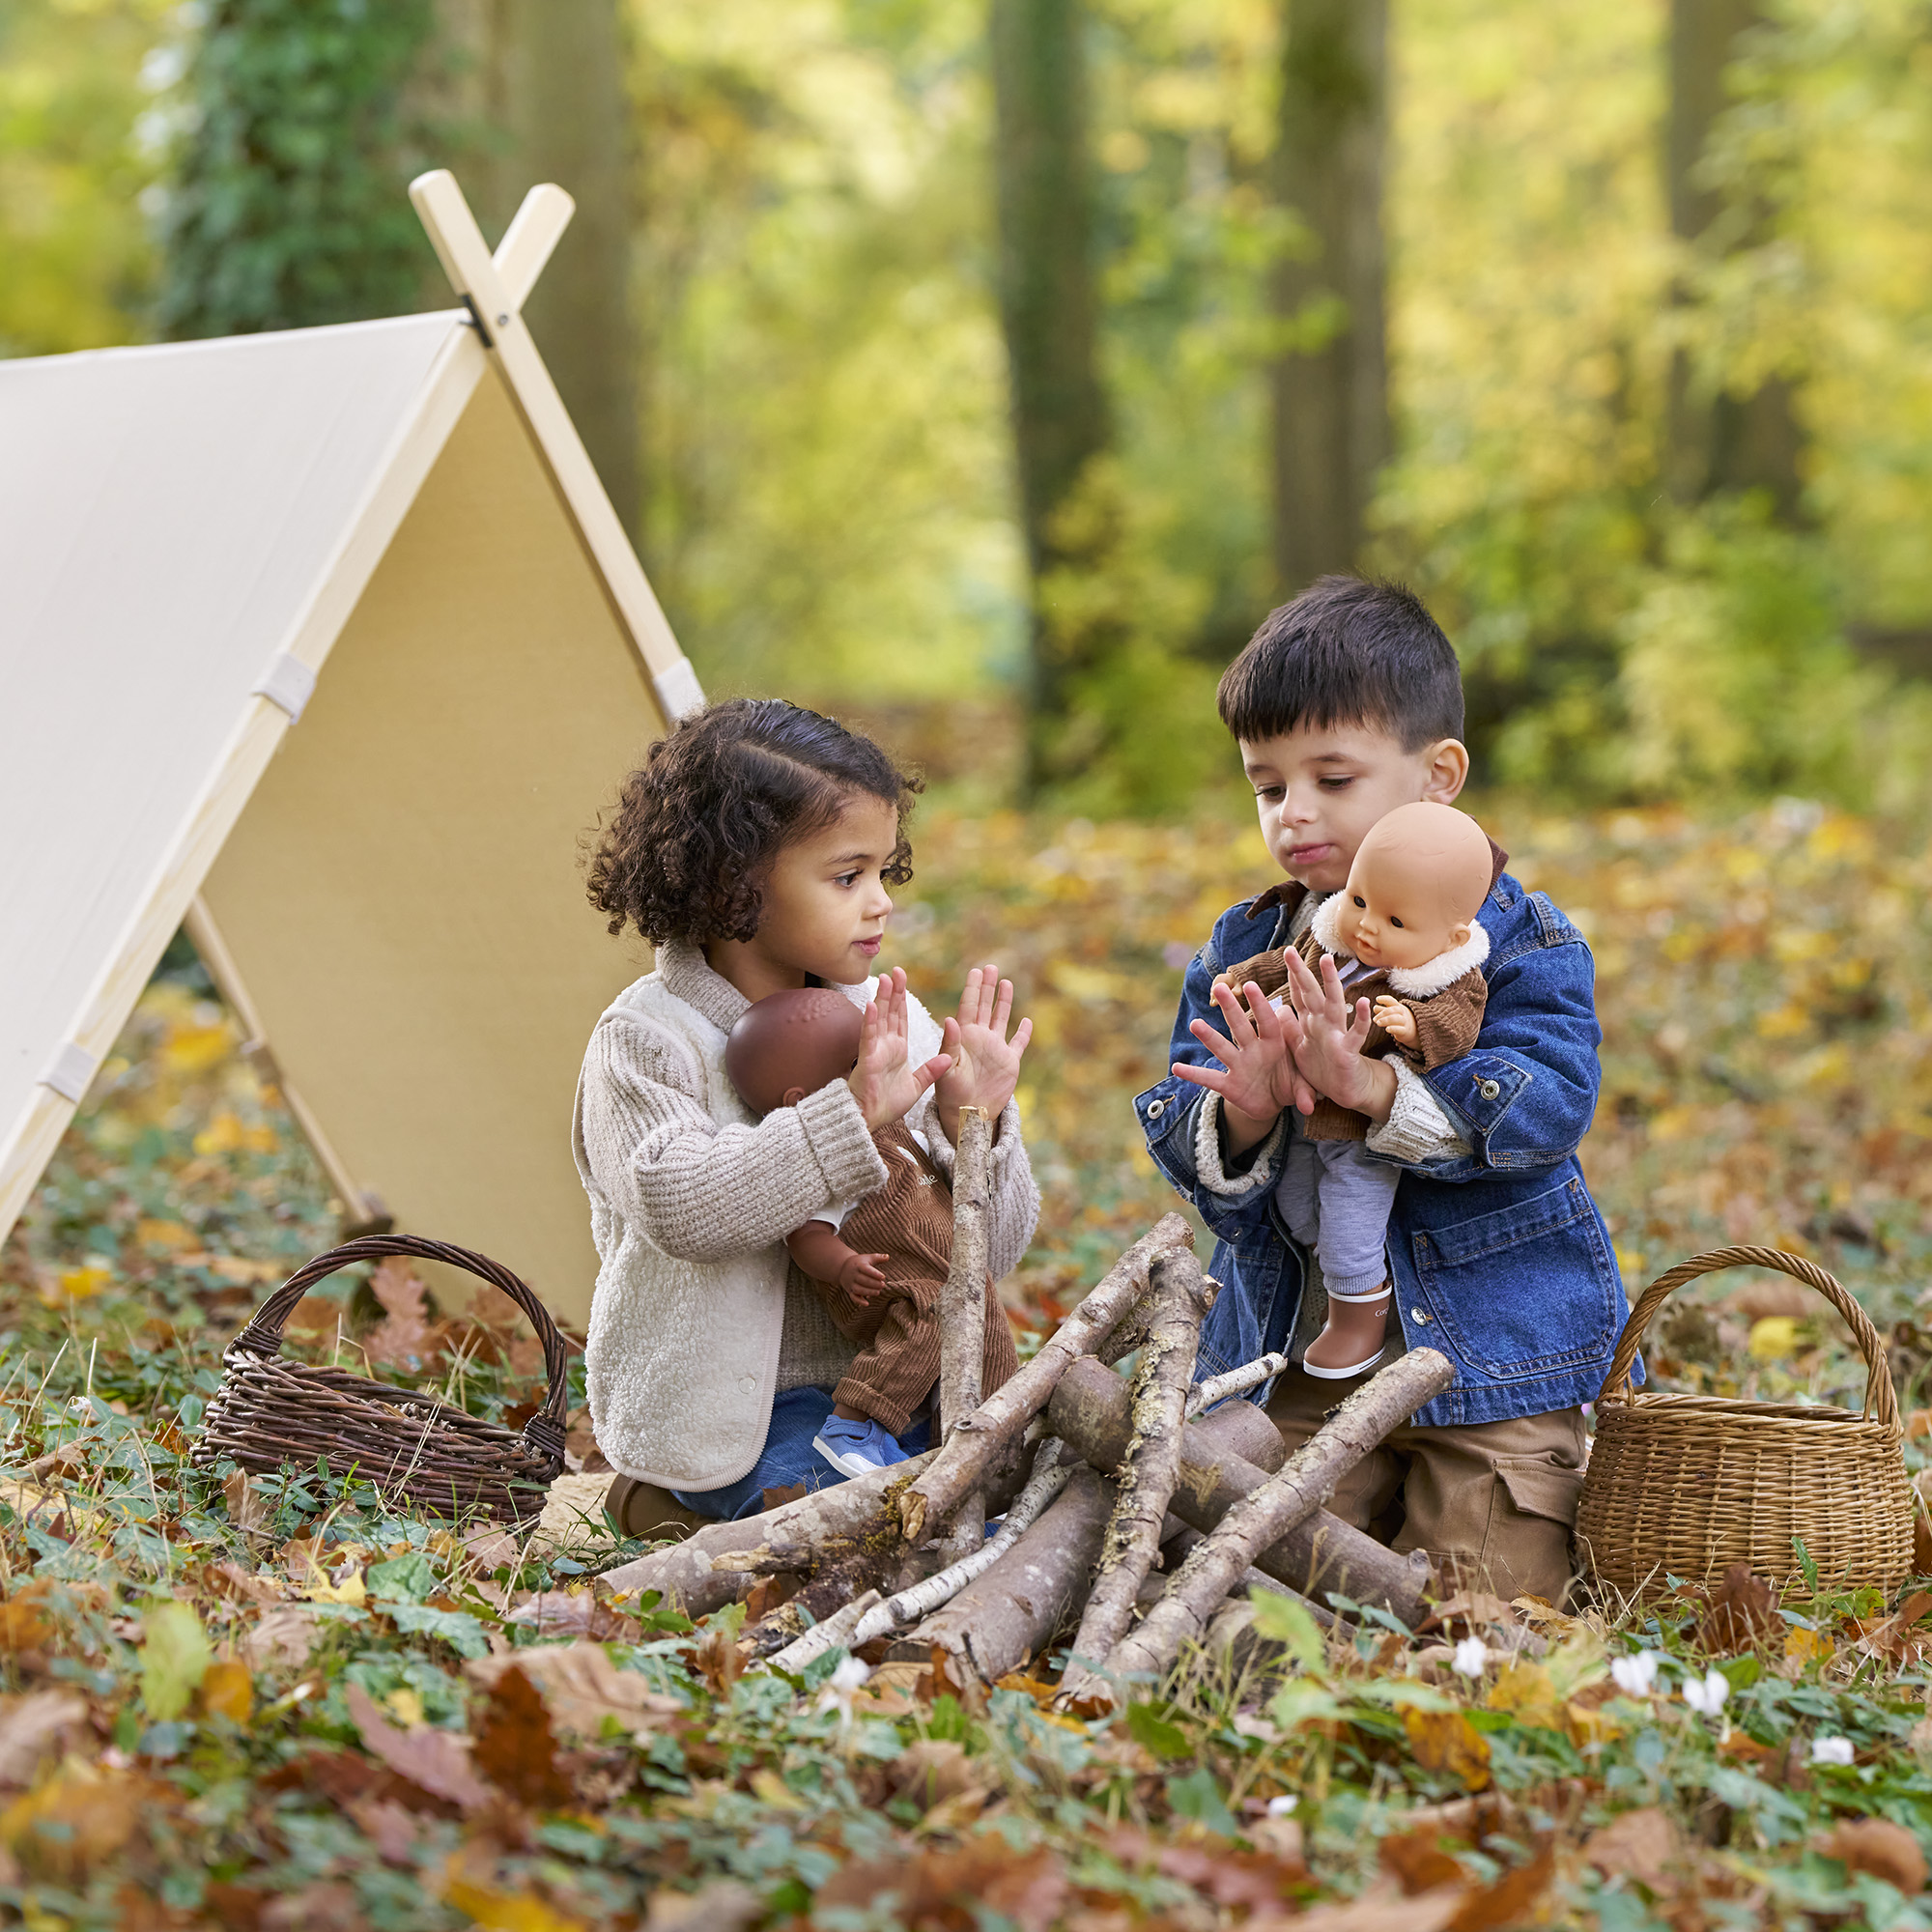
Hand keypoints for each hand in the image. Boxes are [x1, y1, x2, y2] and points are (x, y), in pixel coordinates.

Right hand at [837, 1252, 891, 1301]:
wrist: (843, 1267)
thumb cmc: (860, 1263)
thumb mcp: (868, 1258)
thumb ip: (878, 1258)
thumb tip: (888, 1256)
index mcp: (858, 1265)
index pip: (866, 1269)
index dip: (875, 1274)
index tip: (883, 1277)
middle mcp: (853, 1275)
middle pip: (863, 1280)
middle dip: (873, 1284)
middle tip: (883, 1285)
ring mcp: (851, 1283)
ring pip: (858, 1289)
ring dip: (868, 1292)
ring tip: (878, 1292)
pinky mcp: (850, 1290)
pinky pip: (853, 1297)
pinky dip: (859, 1301)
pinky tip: (867, 1303)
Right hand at [848, 967, 950, 1129]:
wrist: (870, 1120)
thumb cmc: (887, 1104)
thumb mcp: (917, 1085)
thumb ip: (931, 1071)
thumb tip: (947, 1058)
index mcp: (896, 1049)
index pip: (900, 1018)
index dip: (901, 999)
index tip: (903, 980)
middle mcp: (884, 1045)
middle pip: (890, 1012)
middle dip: (893, 991)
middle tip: (897, 970)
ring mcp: (875, 1050)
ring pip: (879, 1018)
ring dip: (882, 998)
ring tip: (886, 978)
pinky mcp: (867, 1059)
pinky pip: (869, 1037)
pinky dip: (870, 1020)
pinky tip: (871, 1004)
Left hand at [935, 964, 1032, 1141]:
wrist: (967, 1113)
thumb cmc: (950, 1092)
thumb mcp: (947, 1068)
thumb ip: (949, 1045)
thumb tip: (950, 1019)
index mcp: (963, 1036)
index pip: (968, 1006)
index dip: (973, 988)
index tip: (975, 971)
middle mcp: (980, 1038)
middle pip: (984, 1006)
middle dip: (987, 987)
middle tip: (990, 967)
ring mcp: (995, 1049)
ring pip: (1001, 1019)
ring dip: (1003, 1002)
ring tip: (1005, 982)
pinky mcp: (1009, 1062)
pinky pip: (1018, 1043)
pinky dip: (1024, 1032)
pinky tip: (1027, 1020)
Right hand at [1170, 979, 1314, 1149]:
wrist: (1275, 1102)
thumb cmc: (1291, 1083)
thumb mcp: (1302, 1087)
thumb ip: (1305, 1092)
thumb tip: (1309, 1106)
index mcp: (1274, 1044)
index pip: (1267, 1022)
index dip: (1260, 1005)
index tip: (1251, 986)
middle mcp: (1253, 1050)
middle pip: (1240, 1026)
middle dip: (1231, 1008)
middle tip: (1219, 988)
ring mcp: (1239, 1066)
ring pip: (1222, 1048)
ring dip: (1209, 1037)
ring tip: (1195, 1024)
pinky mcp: (1229, 1085)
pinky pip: (1209, 1079)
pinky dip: (1194, 1074)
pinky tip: (1176, 1068)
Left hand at [1279, 949, 1395, 1123]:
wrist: (1346, 1091)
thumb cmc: (1323, 1067)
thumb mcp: (1300, 1048)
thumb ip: (1291, 1029)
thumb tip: (1278, 1008)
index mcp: (1311, 1024)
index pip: (1300, 996)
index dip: (1293, 977)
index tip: (1287, 955)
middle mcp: (1324, 1024)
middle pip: (1311, 993)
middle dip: (1301, 972)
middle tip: (1289, 951)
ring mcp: (1337, 1034)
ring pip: (1334, 1004)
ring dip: (1331, 983)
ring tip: (1327, 962)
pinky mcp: (1348, 1051)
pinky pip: (1356, 1034)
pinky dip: (1362, 1019)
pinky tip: (1365, 1003)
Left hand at [1373, 996, 1418, 1045]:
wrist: (1414, 1030)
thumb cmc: (1399, 1020)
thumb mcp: (1392, 1013)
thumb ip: (1383, 1010)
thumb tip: (1375, 1007)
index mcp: (1398, 1006)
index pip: (1392, 1001)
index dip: (1385, 999)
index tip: (1377, 999)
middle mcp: (1402, 1013)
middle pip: (1394, 1009)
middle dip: (1383, 1013)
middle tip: (1374, 1019)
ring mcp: (1405, 1021)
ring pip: (1396, 1018)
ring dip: (1386, 1020)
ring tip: (1378, 1023)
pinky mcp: (1405, 1031)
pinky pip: (1400, 1029)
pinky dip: (1393, 1028)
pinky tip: (1387, 1029)